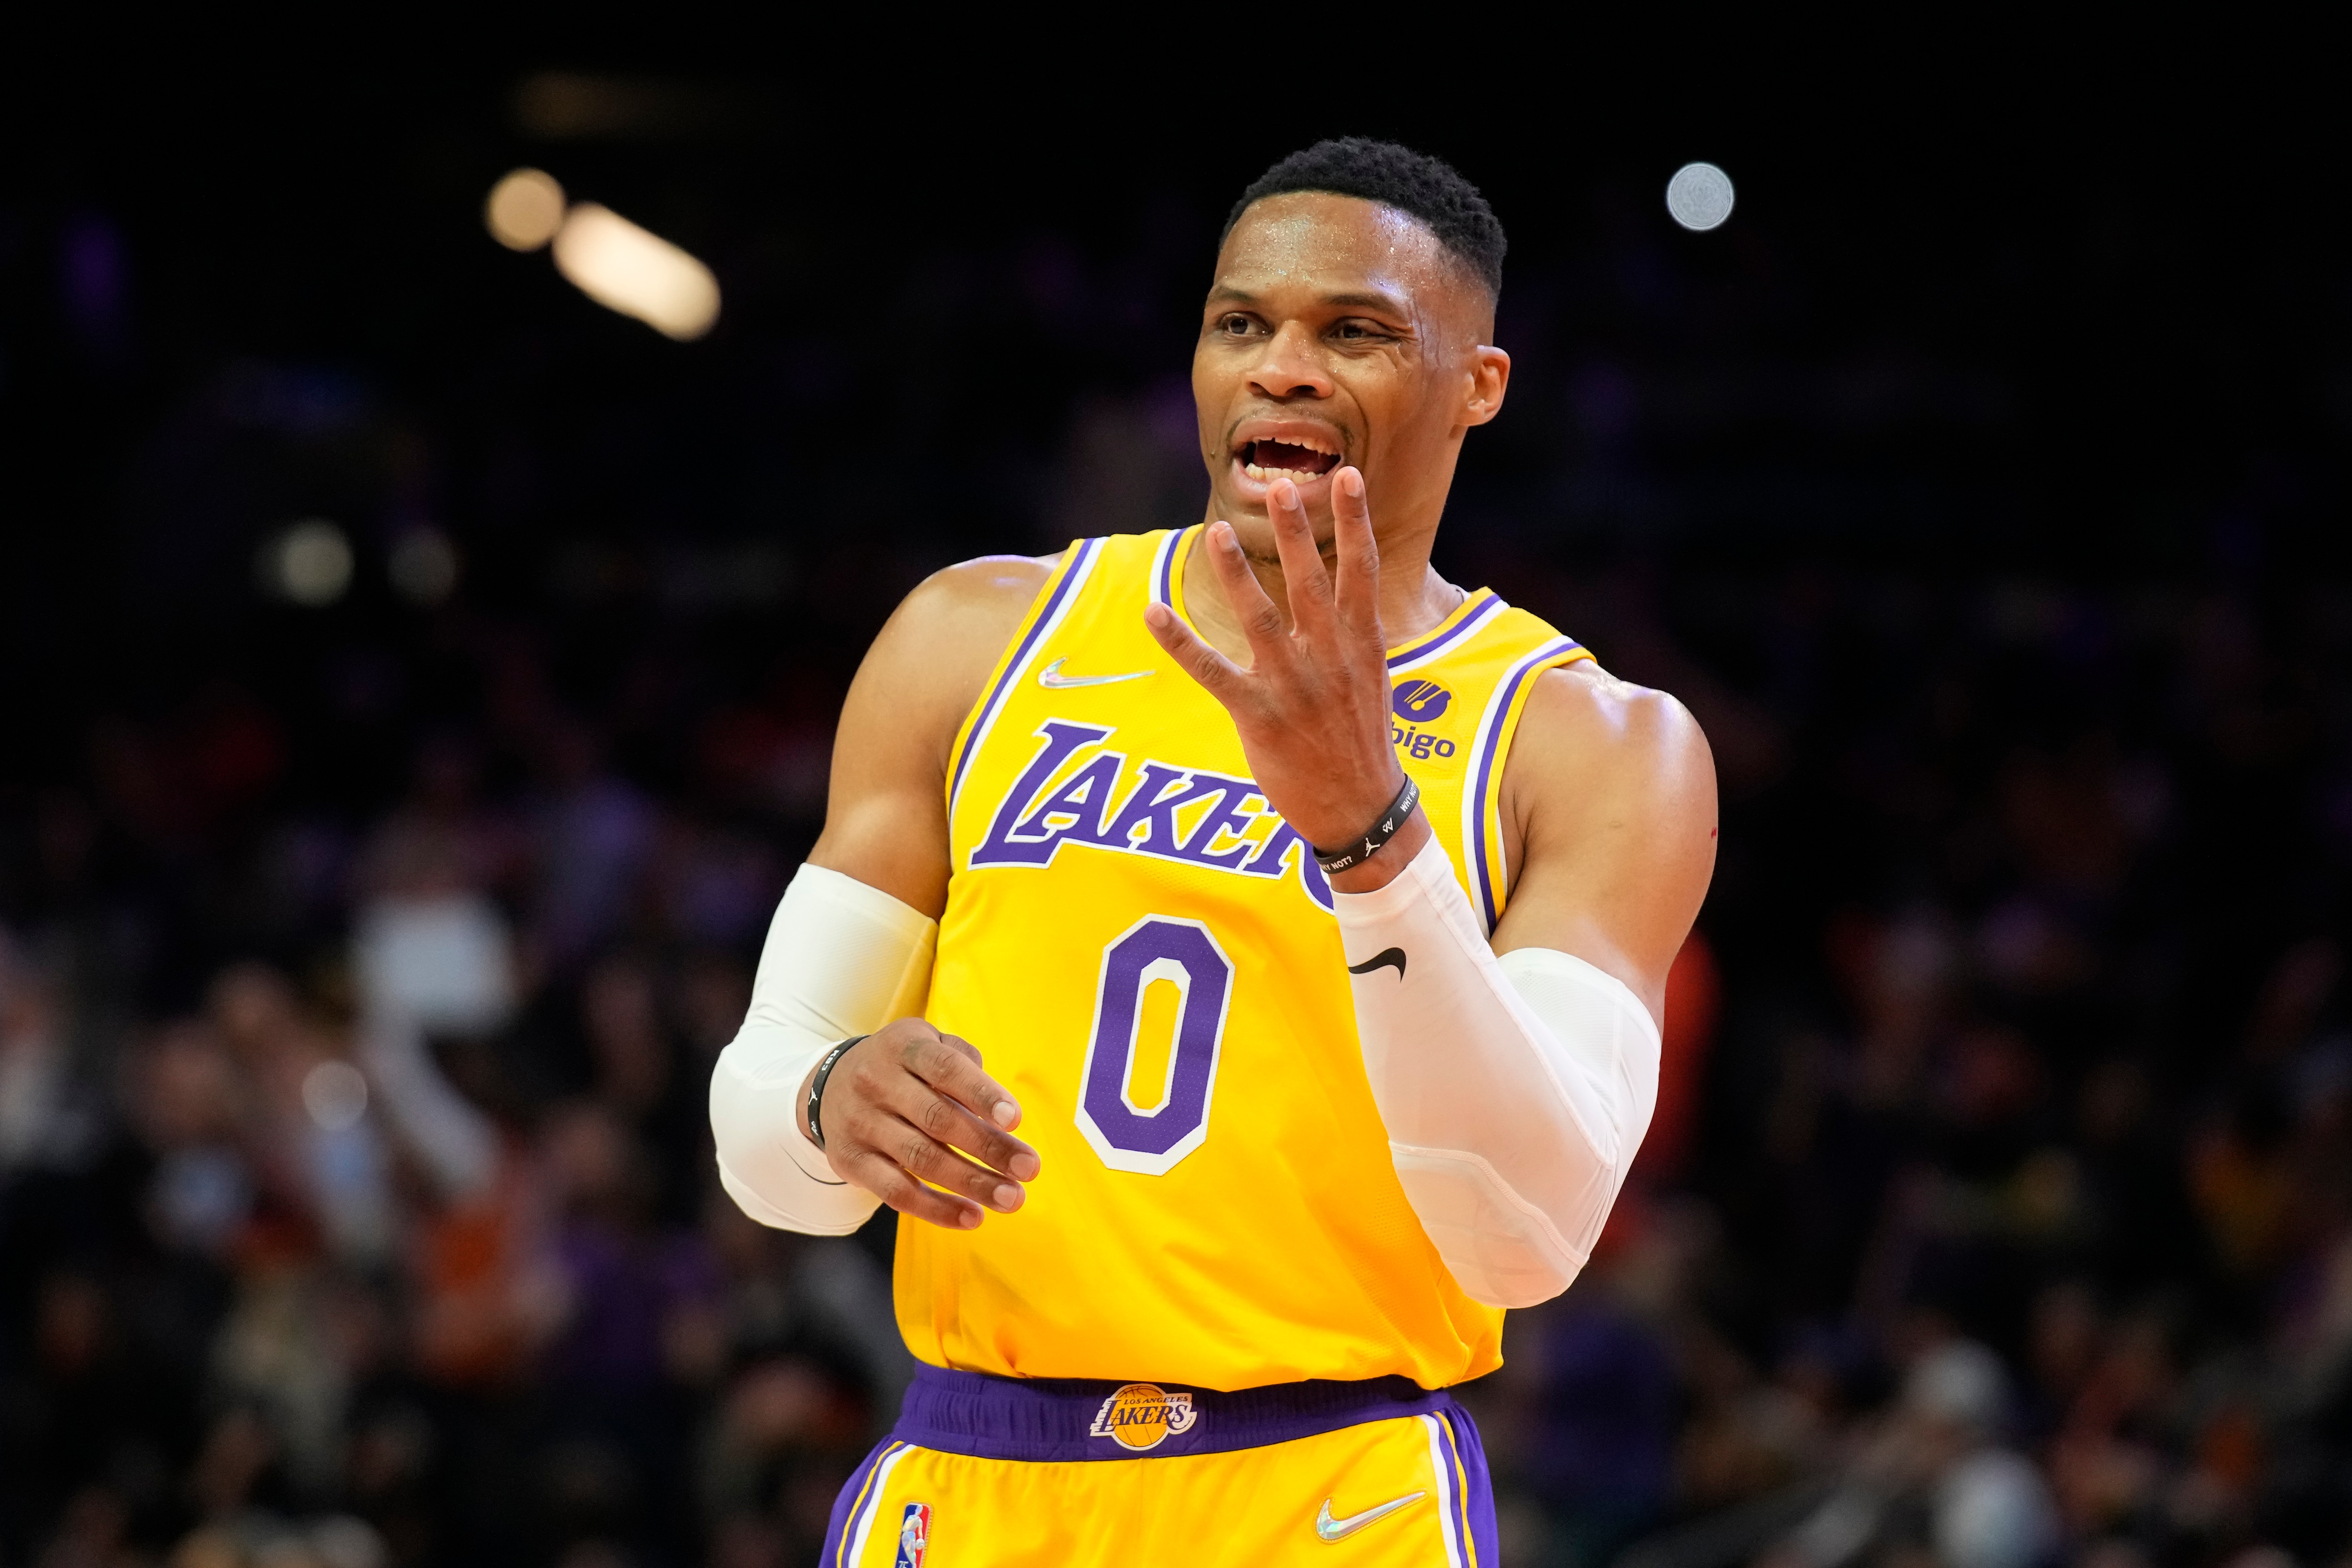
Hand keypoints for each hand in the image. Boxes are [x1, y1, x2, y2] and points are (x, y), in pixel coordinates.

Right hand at [797, 1017, 1041, 1228]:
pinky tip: (971, 1217)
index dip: (981, 1094)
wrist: (829, 1085)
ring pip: (920, 1159)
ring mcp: (862, 1123)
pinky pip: (895, 1192)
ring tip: (1012, 1199)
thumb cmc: (902, 1068)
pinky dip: (935, 1209)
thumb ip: (963, 1062)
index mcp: (904, 1047)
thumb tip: (998, 1107)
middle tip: (1029, 1169)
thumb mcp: (926, 1044)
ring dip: (971, 1182)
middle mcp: (877, 1082)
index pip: (945, 1069)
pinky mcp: (850, 1160)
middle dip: (989, 1147)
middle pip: (938, 1119)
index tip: (1015, 1120)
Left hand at [1144, 467, 1406, 853]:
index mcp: (1362, 645)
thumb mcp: (1373, 679)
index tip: (1347, 476)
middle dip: (1297, 532)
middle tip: (1281, 486)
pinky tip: (1154, 614)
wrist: (1362, 809)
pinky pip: (1212, 672)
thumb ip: (1354, 633)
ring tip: (1216, 531)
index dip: (1354, 521)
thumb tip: (1350, 588)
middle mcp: (1330, 659)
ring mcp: (1293, 687)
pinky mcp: (1258, 716)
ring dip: (1237, 574)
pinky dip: (1180, 643)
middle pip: (1311, 583)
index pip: (1361, 571)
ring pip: (1260, 618)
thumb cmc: (1363, 740)